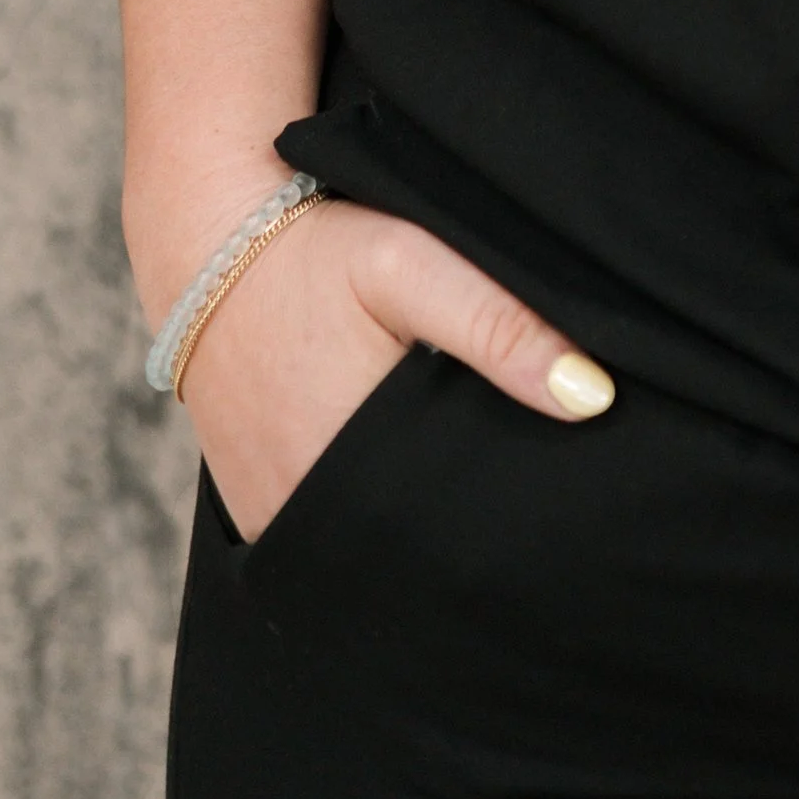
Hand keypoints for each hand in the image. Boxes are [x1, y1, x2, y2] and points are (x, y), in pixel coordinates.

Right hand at [175, 197, 614, 542]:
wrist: (206, 244)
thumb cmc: (316, 250)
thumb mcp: (410, 266)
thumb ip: (500, 327)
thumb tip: (593, 398)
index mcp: (352, 467)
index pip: (455, 534)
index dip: (509, 526)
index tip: (556, 513)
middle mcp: (304, 512)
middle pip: (415, 551)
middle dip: (469, 538)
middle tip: (522, 503)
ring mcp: (273, 521)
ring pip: (370, 553)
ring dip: (416, 534)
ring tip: (473, 501)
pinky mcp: (255, 514)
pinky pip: (326, 540)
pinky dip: (367, 523)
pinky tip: (405, 492)